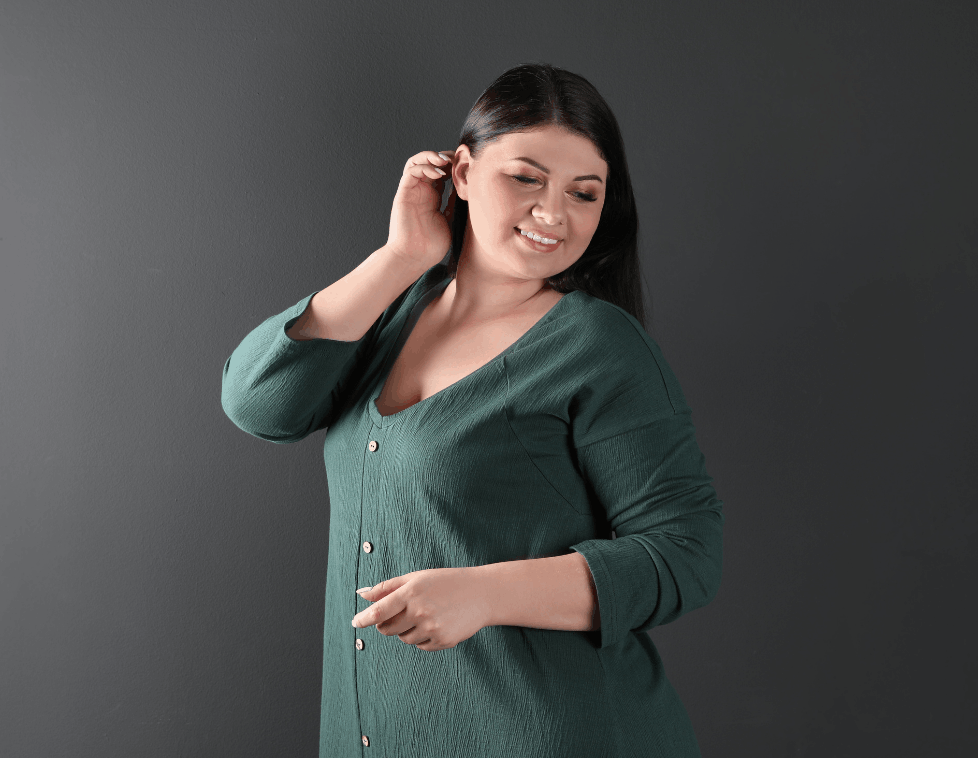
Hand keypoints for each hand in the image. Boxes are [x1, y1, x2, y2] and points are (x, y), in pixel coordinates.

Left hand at [351, 567, 488, 651]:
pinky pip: (420, 646)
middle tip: (400, 613)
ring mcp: (431, 628)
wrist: (481, 593)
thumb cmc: (446, 582)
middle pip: (386, 629)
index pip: (378, 611)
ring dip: (407, 630)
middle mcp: (420, 611)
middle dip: (386, 624)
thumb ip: (387, 587)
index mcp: (411, 593)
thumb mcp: (417, 578)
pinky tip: (436, 623)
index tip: (355, 622)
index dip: (363, 619)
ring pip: (403, 639)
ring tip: (425, 615)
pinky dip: (423, 637)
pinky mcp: (442, 641)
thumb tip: (361, 594)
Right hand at [386, 148, 457, 270]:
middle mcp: (421, 191)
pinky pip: (411, 172)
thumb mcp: (450, 220)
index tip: (467, 166)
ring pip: (417, 162)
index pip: (441, 172)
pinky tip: (439, 174)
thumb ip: (455, 204)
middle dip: (445, 157)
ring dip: (432, 156)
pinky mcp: (403, 194)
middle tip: (458, 159)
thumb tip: (468, 189)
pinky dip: (424, 167)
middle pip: (430, 163)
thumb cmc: (431, 246)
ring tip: (446, 161)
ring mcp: (412, 191)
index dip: (453, 165)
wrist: (414, 258)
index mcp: (432, 197)